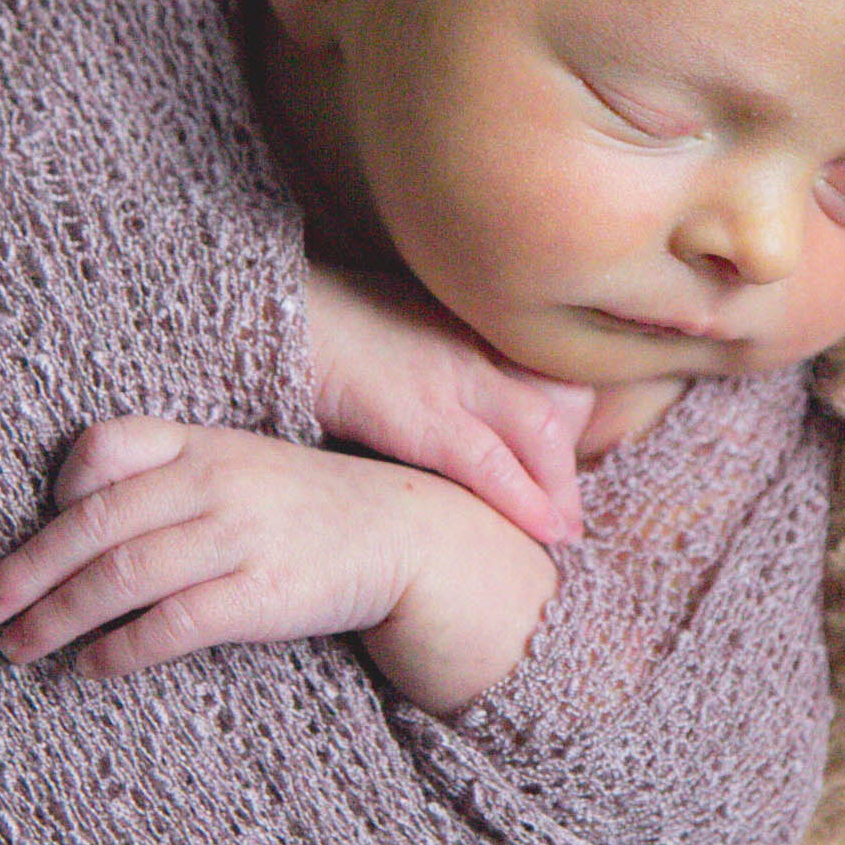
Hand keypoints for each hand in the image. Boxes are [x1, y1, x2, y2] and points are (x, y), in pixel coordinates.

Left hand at [0, 414, 557, 708]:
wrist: (407, 537)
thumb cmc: (305, 509)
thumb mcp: (240, 467)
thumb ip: (168, 477)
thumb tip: (72, 525)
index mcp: (203, 443)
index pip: (104, 448)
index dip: (55, 493)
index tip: (32, 537)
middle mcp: (216, 481)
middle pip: (94, 525)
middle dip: (26, 572)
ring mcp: (241, 536)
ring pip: (120, 578)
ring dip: (55, 619)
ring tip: (17, 649)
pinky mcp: (264, 593)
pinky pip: (171, 625)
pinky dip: (119, 650)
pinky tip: (90, 667)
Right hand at [307, 263, 594, 545]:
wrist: (273, 312)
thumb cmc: (324, 322)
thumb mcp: (399, 321)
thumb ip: (436, 347)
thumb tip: (447, 382)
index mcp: (471, 323)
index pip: (553, 367)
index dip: (569, 415)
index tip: (561, 457)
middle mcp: (475, 345)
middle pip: (566, 397)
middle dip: (571, 458)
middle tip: (567, 509)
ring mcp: (454, 377)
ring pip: (545, 432)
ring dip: (561, 489)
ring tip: (563, 533)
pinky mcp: (421, 415)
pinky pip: (491, 465)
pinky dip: (526, 501)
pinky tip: (547, 531)